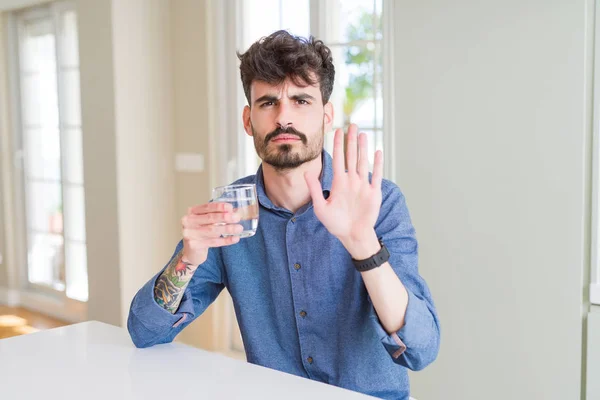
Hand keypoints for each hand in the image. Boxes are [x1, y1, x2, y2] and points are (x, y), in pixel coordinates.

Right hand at [181, 203, 243, 265]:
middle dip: (225, 217)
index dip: (219, 207)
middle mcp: (188, 221)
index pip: (206, 207)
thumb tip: (236, 211)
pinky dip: (226, 240)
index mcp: (192, 212)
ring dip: (227, 229)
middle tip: (237, 217)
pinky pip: (213, 242)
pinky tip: (235, 238)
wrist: (191, 250)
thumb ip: (218, 215)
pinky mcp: (194, 245)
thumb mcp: (206, 221)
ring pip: (212, 230)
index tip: (230, 207)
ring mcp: (190, 234)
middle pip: (209, 218)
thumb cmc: (200, 232)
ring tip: (239, 228)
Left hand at [304, 124, 382, 248]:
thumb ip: (315, 189)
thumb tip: (307, 172)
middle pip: (351, 156)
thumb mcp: (320, 207)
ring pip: (363, 162)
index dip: (337, 145)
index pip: (338, 159)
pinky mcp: (373, 192)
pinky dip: (377, 164)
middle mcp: (351, 181)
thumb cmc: (336, 224)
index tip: (337, 131)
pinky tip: (377, 151)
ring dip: (363, 148)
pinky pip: (376, 175)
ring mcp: (363, 186)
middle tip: (352, 124)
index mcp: (339, 183)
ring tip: (363, 133)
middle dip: (351, 140)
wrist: (352, 236)